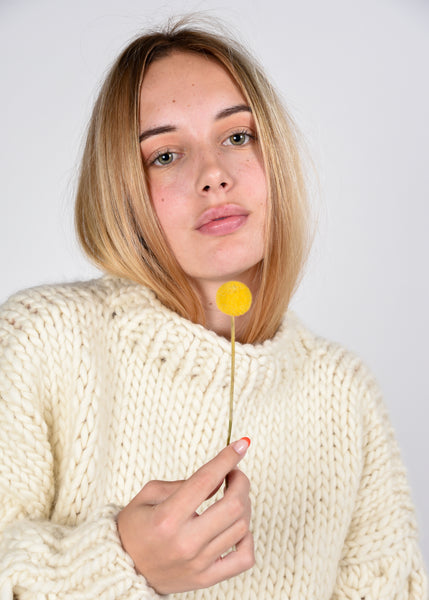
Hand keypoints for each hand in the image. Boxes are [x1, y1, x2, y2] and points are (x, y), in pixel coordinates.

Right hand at [116, 438, 253, 593]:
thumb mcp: (147, 495)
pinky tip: (237, 527)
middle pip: (234, 505)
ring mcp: (198, 563)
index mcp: (166, 518)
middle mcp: (185, 542)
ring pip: (241, 527)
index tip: (240, 445)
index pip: (206, 480)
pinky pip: (244, 559)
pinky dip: (247, 538)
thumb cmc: (134, 528)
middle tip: (233, 474)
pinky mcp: (206, 578)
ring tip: (232, 496)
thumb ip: (182, 484)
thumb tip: (219, 479)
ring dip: (244, 504)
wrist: (123, 570)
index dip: (227, 459)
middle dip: (240, 481)